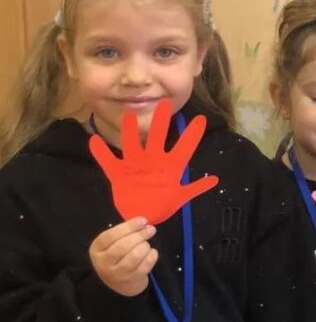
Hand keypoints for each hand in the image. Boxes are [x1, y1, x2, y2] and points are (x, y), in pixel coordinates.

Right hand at [89, 99, 217, 224]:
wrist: (141, 216)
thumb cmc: (162, 205)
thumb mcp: (180, 197)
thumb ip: (195, 188)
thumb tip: (215, 179)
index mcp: (169, 166)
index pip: (184, 148)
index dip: (192, 135)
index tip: (201, 119)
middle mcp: (152, 160)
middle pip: (157, 137)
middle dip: (161, 122)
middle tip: (165, 104)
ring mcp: (134, 165)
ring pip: (131, 144)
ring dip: (129, 131)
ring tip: (128, 115)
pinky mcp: (118, 174)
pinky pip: (107, 162)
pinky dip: (100, 153)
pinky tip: (93, 139)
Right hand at [89, 217, 158, 296]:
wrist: (119, 283)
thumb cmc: (117, 256)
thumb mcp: (112, 243)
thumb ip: (123, 232)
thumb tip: (143, 222)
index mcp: (97, 249)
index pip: (110, 236)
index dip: (129, 226)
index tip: (143, 220)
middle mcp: (104, 263)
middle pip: (123, 246)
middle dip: (140, 235)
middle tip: (150, 229)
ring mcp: (117, 274)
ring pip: (135, 256)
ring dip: (145, 246)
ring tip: (146, 244)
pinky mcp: (131, 280)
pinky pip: (146, 265)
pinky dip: (152, 255)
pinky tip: (151, 252)